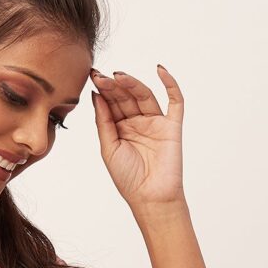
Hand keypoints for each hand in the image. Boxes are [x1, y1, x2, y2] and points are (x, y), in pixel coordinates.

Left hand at [90, 64, 184, 208]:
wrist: (150, 197)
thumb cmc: (127, 178)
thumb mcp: (108, 148)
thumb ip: (104, 121)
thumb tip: (96, 95)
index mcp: (120, 129)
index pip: (111, 104)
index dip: (103, 90)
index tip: (92, 77)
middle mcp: (137, 123)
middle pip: (126, 97)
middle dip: (114, 86)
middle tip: (101, 76)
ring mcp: (155, 123)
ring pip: (144, 96)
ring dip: (133, 84)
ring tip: (119, 76)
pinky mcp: (173, 126)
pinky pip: (175, 101)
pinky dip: (170, 84)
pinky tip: (159, 70)